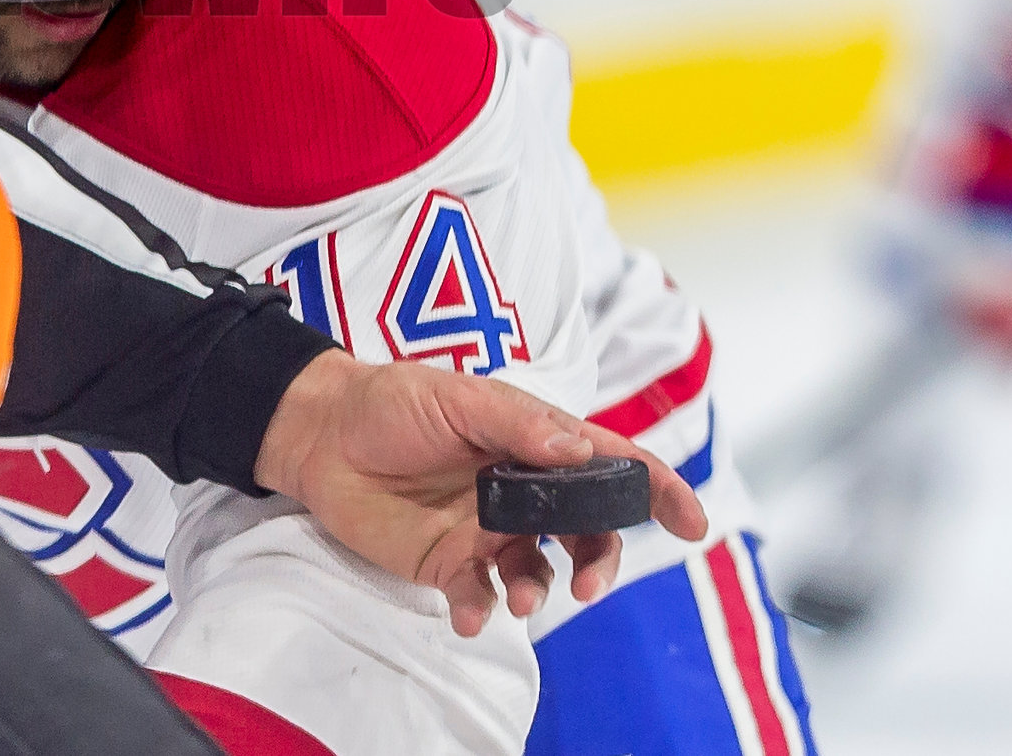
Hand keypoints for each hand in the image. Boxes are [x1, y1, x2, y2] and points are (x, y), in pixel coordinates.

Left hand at [252, 350, 708, 638]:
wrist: (319, 433)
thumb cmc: (390, 402)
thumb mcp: (455, 397)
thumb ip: (518, 423)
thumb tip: (581, 449)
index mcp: (533, 443)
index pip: (609, 465)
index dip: (656, 490)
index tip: (692, 522)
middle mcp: (519, 491)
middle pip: (587, 530)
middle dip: (602, 558)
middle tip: (590, 581)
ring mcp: (486, 530)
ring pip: (541, 571)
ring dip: (543, 590)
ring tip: (523, 597)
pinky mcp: (447, 562)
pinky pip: (481, 597)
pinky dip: (483, 611)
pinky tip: (472, 613)